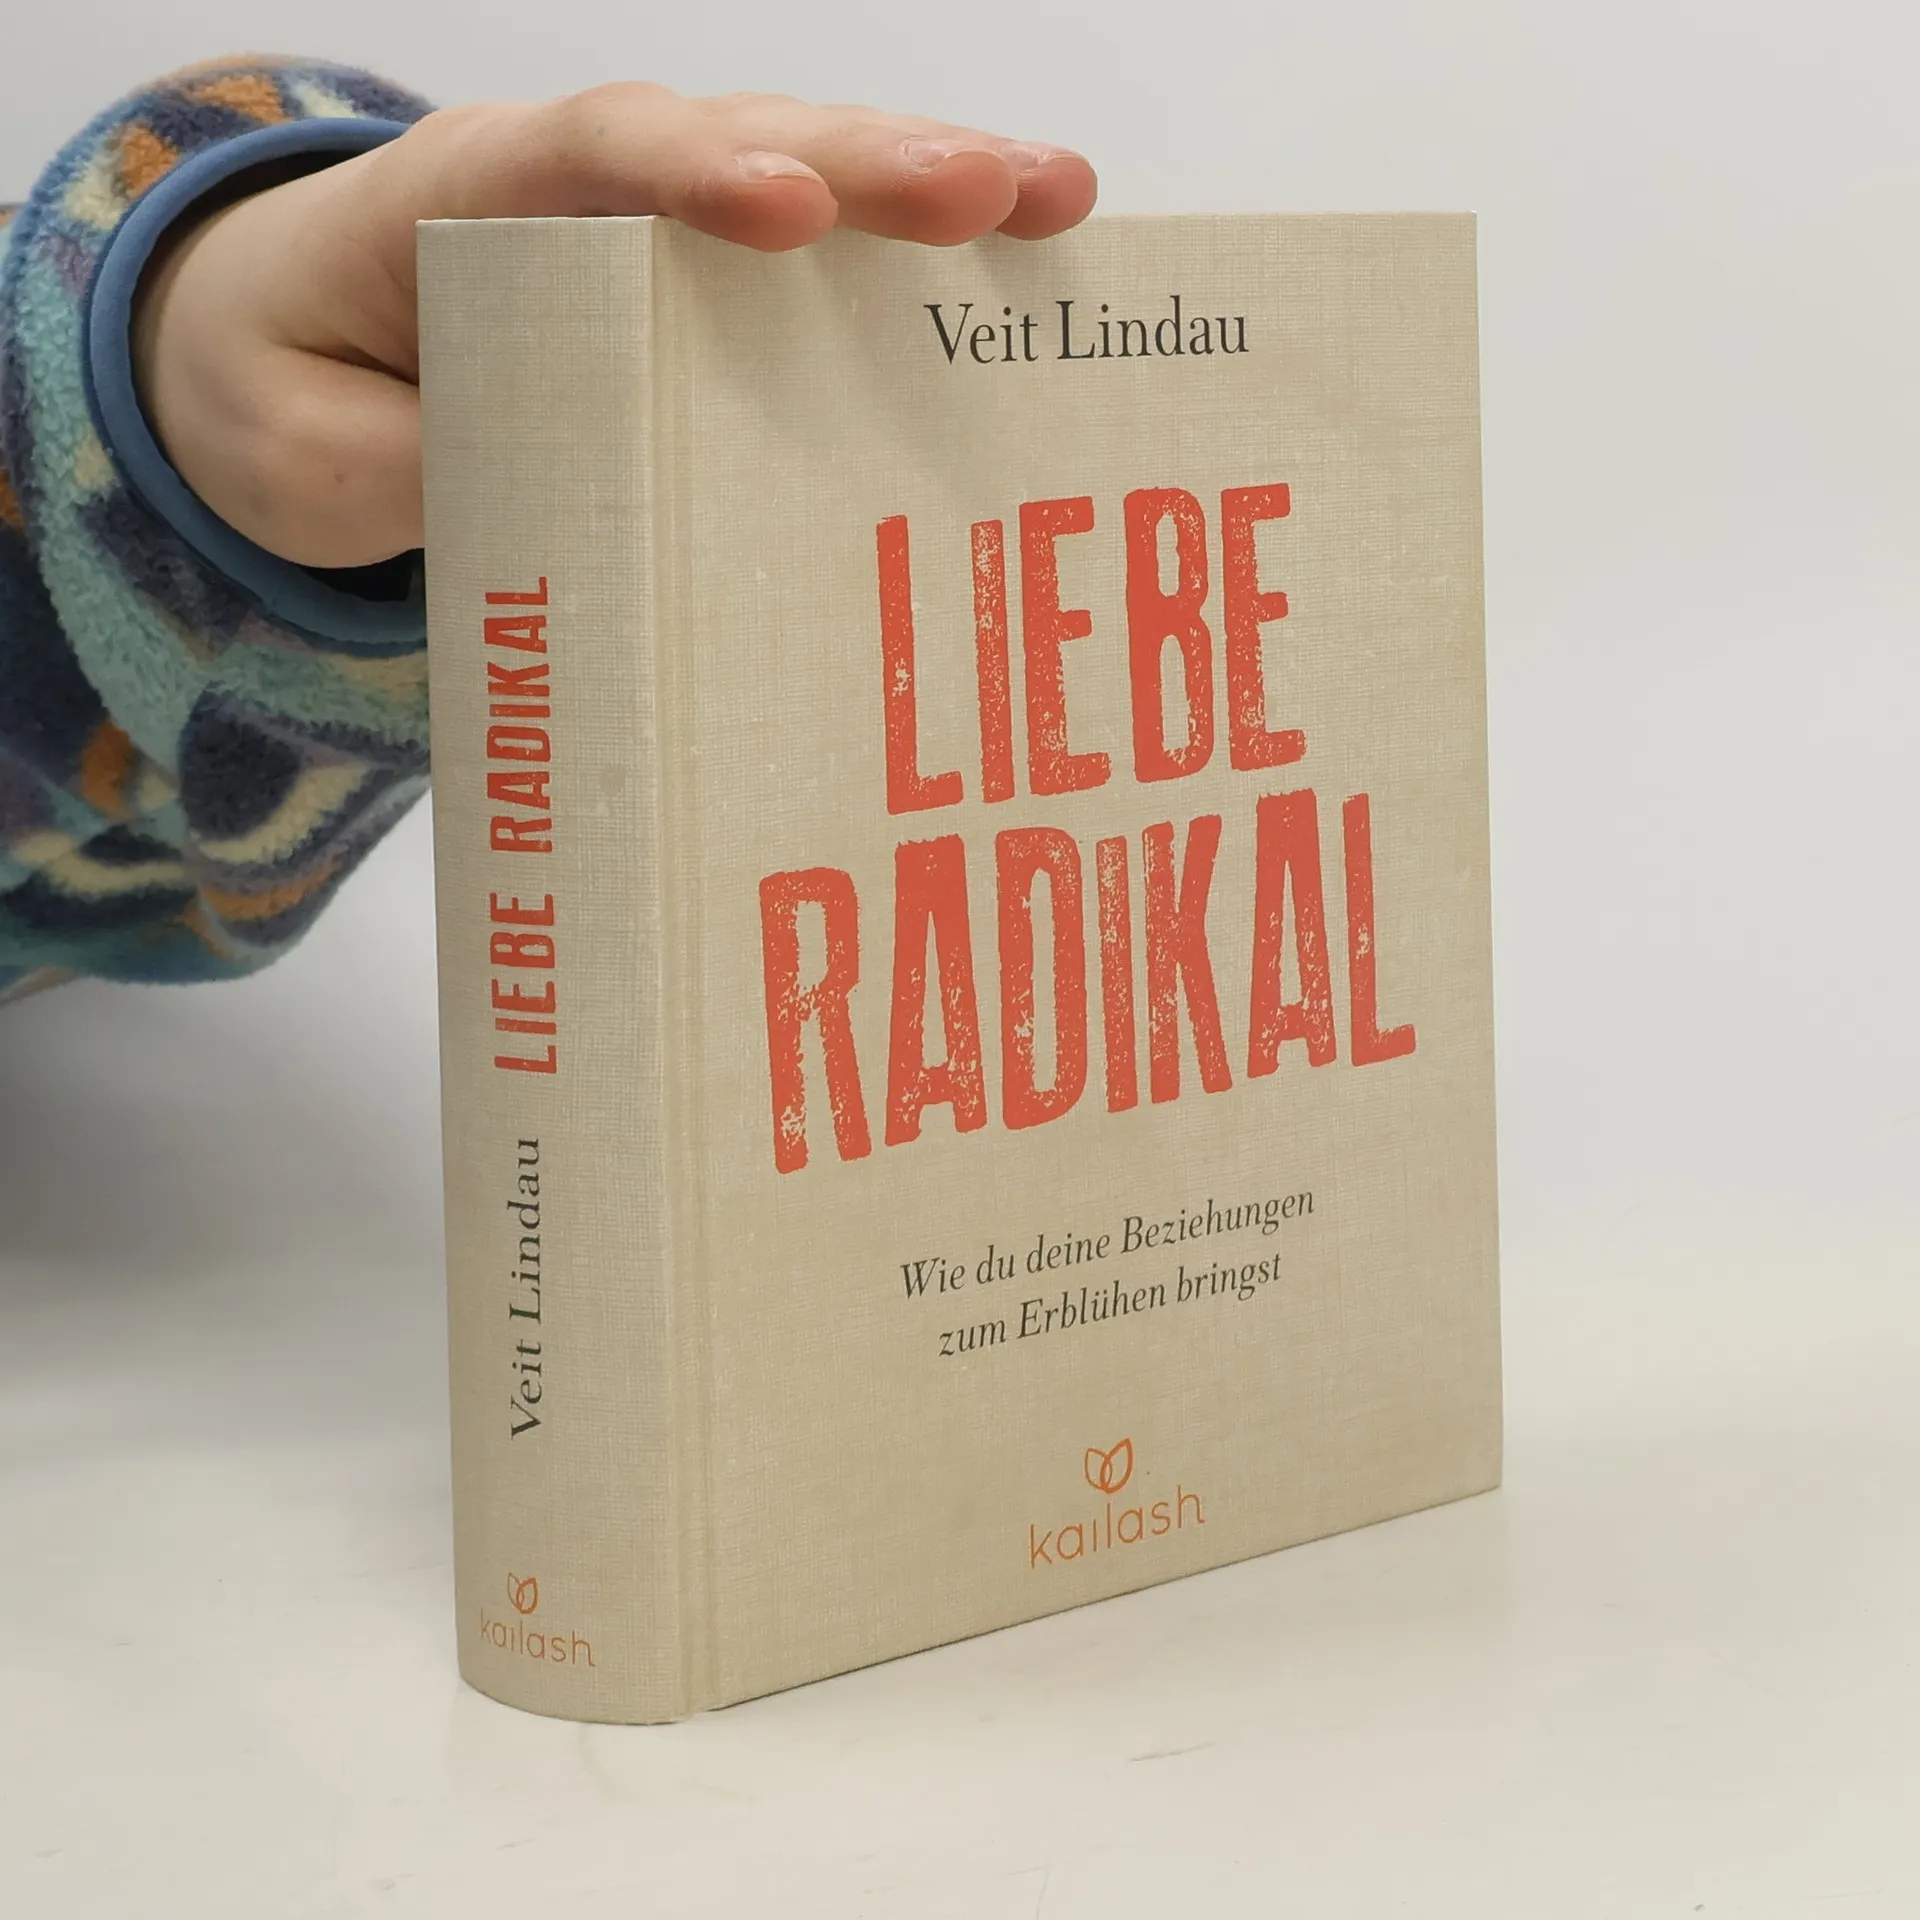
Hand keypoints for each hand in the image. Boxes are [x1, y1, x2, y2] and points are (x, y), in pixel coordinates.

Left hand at [131, 86, 1098, 570]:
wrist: (284, 358)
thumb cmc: (296, 391)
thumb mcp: (304, 456)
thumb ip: (402, 469)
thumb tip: (555, 501)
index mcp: (470, 194)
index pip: (594, 152)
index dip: (696, 168)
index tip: (790, 207)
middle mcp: (587, 181)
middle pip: (740, 138)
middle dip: (870, 163)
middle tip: (995, 193)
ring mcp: (662, 222)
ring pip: (808, 173)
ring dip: (933, 188)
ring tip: (1057, 206)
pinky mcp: (707, 282)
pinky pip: (821, 257)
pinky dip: (915, 262)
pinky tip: (1020, 266)